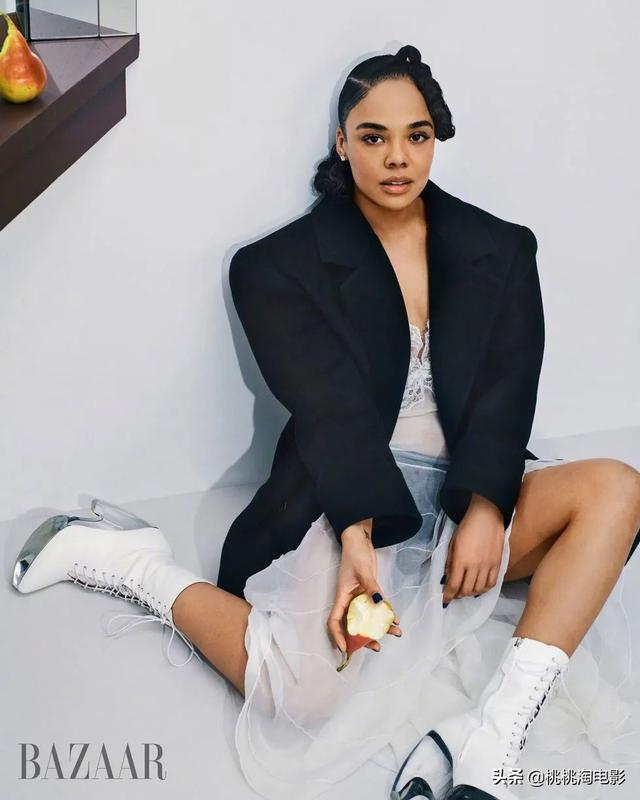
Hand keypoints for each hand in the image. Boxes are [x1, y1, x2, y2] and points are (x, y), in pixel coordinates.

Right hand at [326, 518, 401, 653]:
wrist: (360, 541)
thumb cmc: (355, 554)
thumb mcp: (363, 571)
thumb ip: (371, 587)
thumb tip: (378, 603)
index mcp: (341, 597)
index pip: (334, 621)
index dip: (338, 636)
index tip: (346, 649)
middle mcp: (349, 600)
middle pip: (352, 625)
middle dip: (363, 638)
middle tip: (377, 647)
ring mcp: (359, 598)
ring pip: (367, 618)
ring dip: (379, 628)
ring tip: (395, 633)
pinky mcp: (368, 593)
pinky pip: (376, 608)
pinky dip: (385, 615)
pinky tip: (396, 619)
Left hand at [442, 494, 504, 603]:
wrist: (487, 517)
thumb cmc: (466, 528)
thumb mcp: (452, 544)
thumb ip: (450, 562)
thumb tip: (447, 578)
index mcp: (461, 560)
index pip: (454, 585)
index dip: (448, 595)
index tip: (444, 600)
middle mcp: (475, 566)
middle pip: (466, 590)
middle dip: (458, 595)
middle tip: (454, 593)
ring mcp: (488, 566)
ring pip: (479, 589)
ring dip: (470, 593)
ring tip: (465, 591)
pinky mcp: (498, 564)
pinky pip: (491, 583)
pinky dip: (484, 589)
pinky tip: (478, 587)